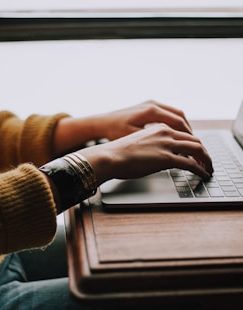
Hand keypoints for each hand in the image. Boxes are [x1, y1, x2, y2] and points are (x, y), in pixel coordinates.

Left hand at [53, 100, 191, 156]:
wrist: (100, 123)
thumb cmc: (114, 132)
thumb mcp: (134, 138)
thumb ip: (153, 142)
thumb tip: (172, 149)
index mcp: (151, 111)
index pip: (178, 122)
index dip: (188, 136)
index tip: (195, 147)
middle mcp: (153, 104)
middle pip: (180, 116)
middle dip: (189, 132)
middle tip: (195, 145)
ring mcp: (150, 104)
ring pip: (175, 114)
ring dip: (183, 127)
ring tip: (187, 141)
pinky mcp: (147, 106)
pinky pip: (167, 113)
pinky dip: (174, 123)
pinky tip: (174, 134)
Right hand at [78, 123, 212, 184]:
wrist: (109, 156)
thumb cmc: (118, 151)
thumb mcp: (137, 142)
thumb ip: (151, 145)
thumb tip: (156, 155)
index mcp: (158, 127)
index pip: (183, 133)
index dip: (193, 143)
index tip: (196, 151)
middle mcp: (165, 132)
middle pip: (194, 139)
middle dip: (203, 151)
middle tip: (206, 160)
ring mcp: (167, 144)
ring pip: (197, 149)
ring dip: (206, 159)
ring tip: (208, 168)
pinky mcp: (166, 158)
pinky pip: (191, 163)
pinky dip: (200, 169)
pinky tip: (203, 174)